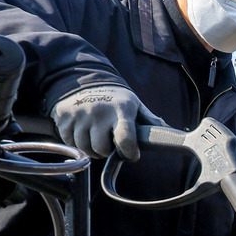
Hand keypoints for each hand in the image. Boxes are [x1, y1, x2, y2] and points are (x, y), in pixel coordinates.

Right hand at [50, 84, 165, 160]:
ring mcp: (79, 114)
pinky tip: (83, 132)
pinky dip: (77, 142)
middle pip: (101, 148)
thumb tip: (171, 134)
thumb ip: (150, 121)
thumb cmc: (115, 99)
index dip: (128, 152)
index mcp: (121, 110)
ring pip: (85, 148)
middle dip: (107, 151)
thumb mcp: (135, 105)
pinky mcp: (63, 117)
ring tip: (97, 138)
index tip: (131, 155)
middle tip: (110, 143)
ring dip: (92, 149)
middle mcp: (99, 111)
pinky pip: (70, 142)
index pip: (125, 138)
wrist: (84, 80)